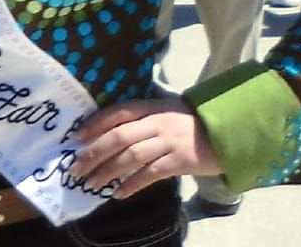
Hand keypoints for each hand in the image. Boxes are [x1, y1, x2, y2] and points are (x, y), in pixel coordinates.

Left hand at [70, 99, 218, 197]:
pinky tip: (119, 193)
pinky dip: (133, 183)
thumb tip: (106, 135)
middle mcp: (155, 123)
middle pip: (118, 137)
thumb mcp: (162, 113)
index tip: (74, 138)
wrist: (226, 130)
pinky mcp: (180, 161)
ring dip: (108, 171)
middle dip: (94, 153)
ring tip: (91, 183)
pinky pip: (151, 173)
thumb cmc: (188, 122)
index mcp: (148, 108)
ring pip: (131, 156)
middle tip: (75, 167)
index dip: (93, 125)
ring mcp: (168, 142)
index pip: (115, 114)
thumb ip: (139, 120)